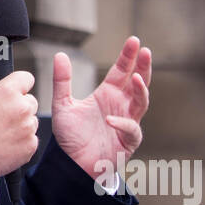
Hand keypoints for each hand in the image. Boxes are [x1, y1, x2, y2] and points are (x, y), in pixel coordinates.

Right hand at [0, 70, 38, 177]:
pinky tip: (6, 145)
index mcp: (8, 92)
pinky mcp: (31, 145)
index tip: (17, 91)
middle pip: (31, 102)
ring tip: (2, 135)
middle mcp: (22, 107)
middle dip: (20, 108)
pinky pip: (31, 139)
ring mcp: (28, 127)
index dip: (20, 86)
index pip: (26, 78)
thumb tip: (3, 92)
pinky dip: (22, 142)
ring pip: (31, 122)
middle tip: (4, 119)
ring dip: (22, 126)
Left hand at [50, 37, 150, 182]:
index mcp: (108, 94)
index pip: (121, 71)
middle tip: (144, 51)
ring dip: (141, 90)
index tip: (133, 41)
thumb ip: (62, 81)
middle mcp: (120, 106)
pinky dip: (123, 124)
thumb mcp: (62, 105)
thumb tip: (60, 54)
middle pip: (138, 82)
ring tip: (136, 78)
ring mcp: (126, 122)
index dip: (128, 56)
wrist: (70, 164)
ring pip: (141, 103)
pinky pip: (131, 130)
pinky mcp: (127, 141)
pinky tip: (110, 119)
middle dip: (143, 67)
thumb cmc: (71, 137)